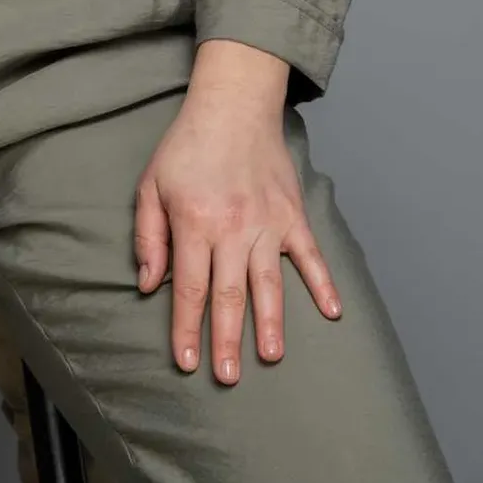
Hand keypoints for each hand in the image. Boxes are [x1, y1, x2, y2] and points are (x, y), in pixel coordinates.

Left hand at [135, 45, 340, 383]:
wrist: (233, 104)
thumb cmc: (187, 145)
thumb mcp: (151, 184)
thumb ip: (149, 236)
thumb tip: (149, 285)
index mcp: (194, 221)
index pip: (189, 287)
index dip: (187, 328)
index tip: (188, 362)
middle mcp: (231, 228)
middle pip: (229, 295)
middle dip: (227, 340)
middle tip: (227, 377)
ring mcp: (266, 223)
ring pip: (269, 283)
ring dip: (271, 323)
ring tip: (270, 356)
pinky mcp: (292, 214)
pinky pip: (311, 255)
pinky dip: (323, 283)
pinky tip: (333, 312)